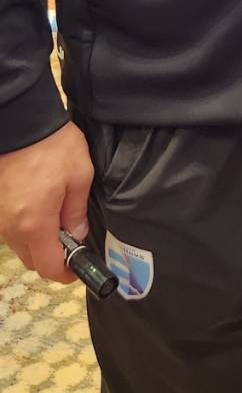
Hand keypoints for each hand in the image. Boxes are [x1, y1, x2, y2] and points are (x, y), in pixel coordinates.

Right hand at [0, 121, 94, 282]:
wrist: (21, 119)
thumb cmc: (52, 145)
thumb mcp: (79, 175)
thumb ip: (77, 211)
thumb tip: (77, 235)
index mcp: (34, 223)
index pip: (47, 267)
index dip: (64, 273)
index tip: (77, 267)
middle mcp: (11, 226)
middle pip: (31, 259)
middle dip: (51, 257)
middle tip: (71, 239)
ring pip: (19, 244)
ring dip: (38, 241)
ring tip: (57, 216)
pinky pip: (10, 227)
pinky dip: (25, 226)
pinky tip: (40, 206)